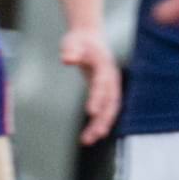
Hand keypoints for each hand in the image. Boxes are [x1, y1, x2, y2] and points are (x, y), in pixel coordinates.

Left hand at [60, 27, 120, 144]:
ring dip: (101, 125)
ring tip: (88, 141)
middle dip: (104, 118)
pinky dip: (98, 123)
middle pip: (111, 101)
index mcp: (104, 65)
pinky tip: (89, 136)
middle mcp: (111, 78)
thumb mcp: (72, 42)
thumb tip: (67, 59)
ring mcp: (110, 86)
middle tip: (95, 134)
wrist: (90, 38)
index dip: (98, 97)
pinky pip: (104, 110)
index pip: (102, 83)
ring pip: (109, 110)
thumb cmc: (79, 41)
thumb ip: (71, 50)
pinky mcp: (105, 92)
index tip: (91, 112)